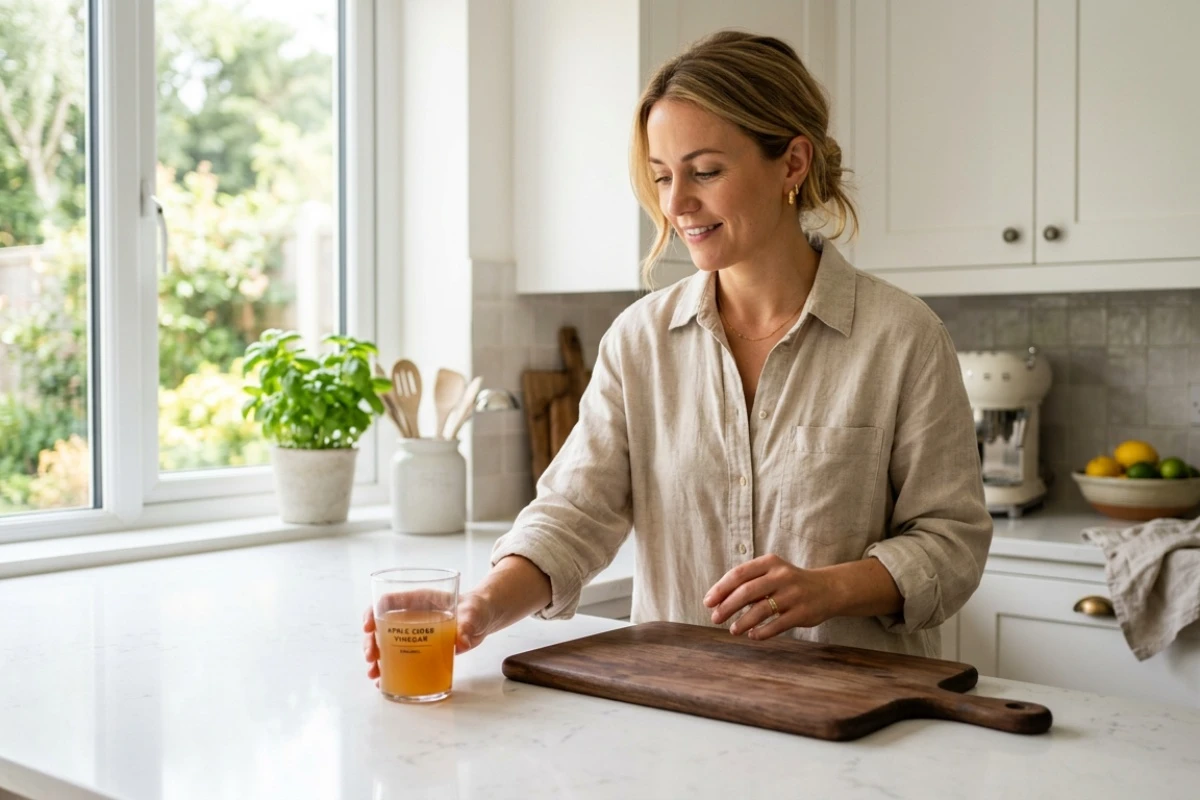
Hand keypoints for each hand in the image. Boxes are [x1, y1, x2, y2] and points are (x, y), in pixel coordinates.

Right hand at [361, 592, 497, 685]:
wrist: (485, 618)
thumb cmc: (477, 608)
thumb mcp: (474, 613)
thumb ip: (469, 624)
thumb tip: (462, 642)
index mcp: (419, 599)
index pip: (387, 601)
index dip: (373, 612)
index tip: (369, 627)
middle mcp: (412, 615)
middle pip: (381, 625)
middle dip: (371, 641)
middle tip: (371, 657)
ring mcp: (414, 632)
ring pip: (386, 643)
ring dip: (376, 659)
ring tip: (374, 675)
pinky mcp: (421, 648)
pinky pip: (400, 657)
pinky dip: (390, 669)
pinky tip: (384, 682)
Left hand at [703, 554, 835, 639]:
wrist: (828, 589)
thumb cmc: (790, 582)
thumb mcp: (771, 573)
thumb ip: (749, 583)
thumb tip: (718, 601)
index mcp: (770, 562)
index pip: (738, 574)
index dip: (720, 589)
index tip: (708, 602)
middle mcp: (781, 576)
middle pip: (747, 591)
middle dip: (727, 606)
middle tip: (715, 618)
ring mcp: (793, 595)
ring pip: (761, 610)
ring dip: (743, 622)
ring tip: (733, 630)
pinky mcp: (802, 613)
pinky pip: (777, 625)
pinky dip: (761, 632)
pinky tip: (752, 635)